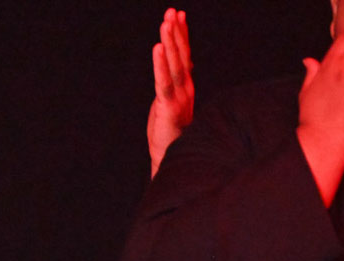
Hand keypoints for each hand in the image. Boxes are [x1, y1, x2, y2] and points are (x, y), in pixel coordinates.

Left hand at [147, 8, 194, 177]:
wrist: (171, 163)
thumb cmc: (171, 137)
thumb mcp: (173, 106)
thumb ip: (177, 85)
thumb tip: (185, 66)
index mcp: (186, 88)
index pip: (185, 56)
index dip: (182, 35)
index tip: (179, 15)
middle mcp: (185, 90)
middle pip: (181, 56)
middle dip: (176, 32)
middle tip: (172, 11)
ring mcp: (178, 98)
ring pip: (175, 65)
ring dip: (171, 42)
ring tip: (166, 22)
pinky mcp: (168, 108)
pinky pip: (163, 82)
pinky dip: (161, 64)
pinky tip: (158, 47)